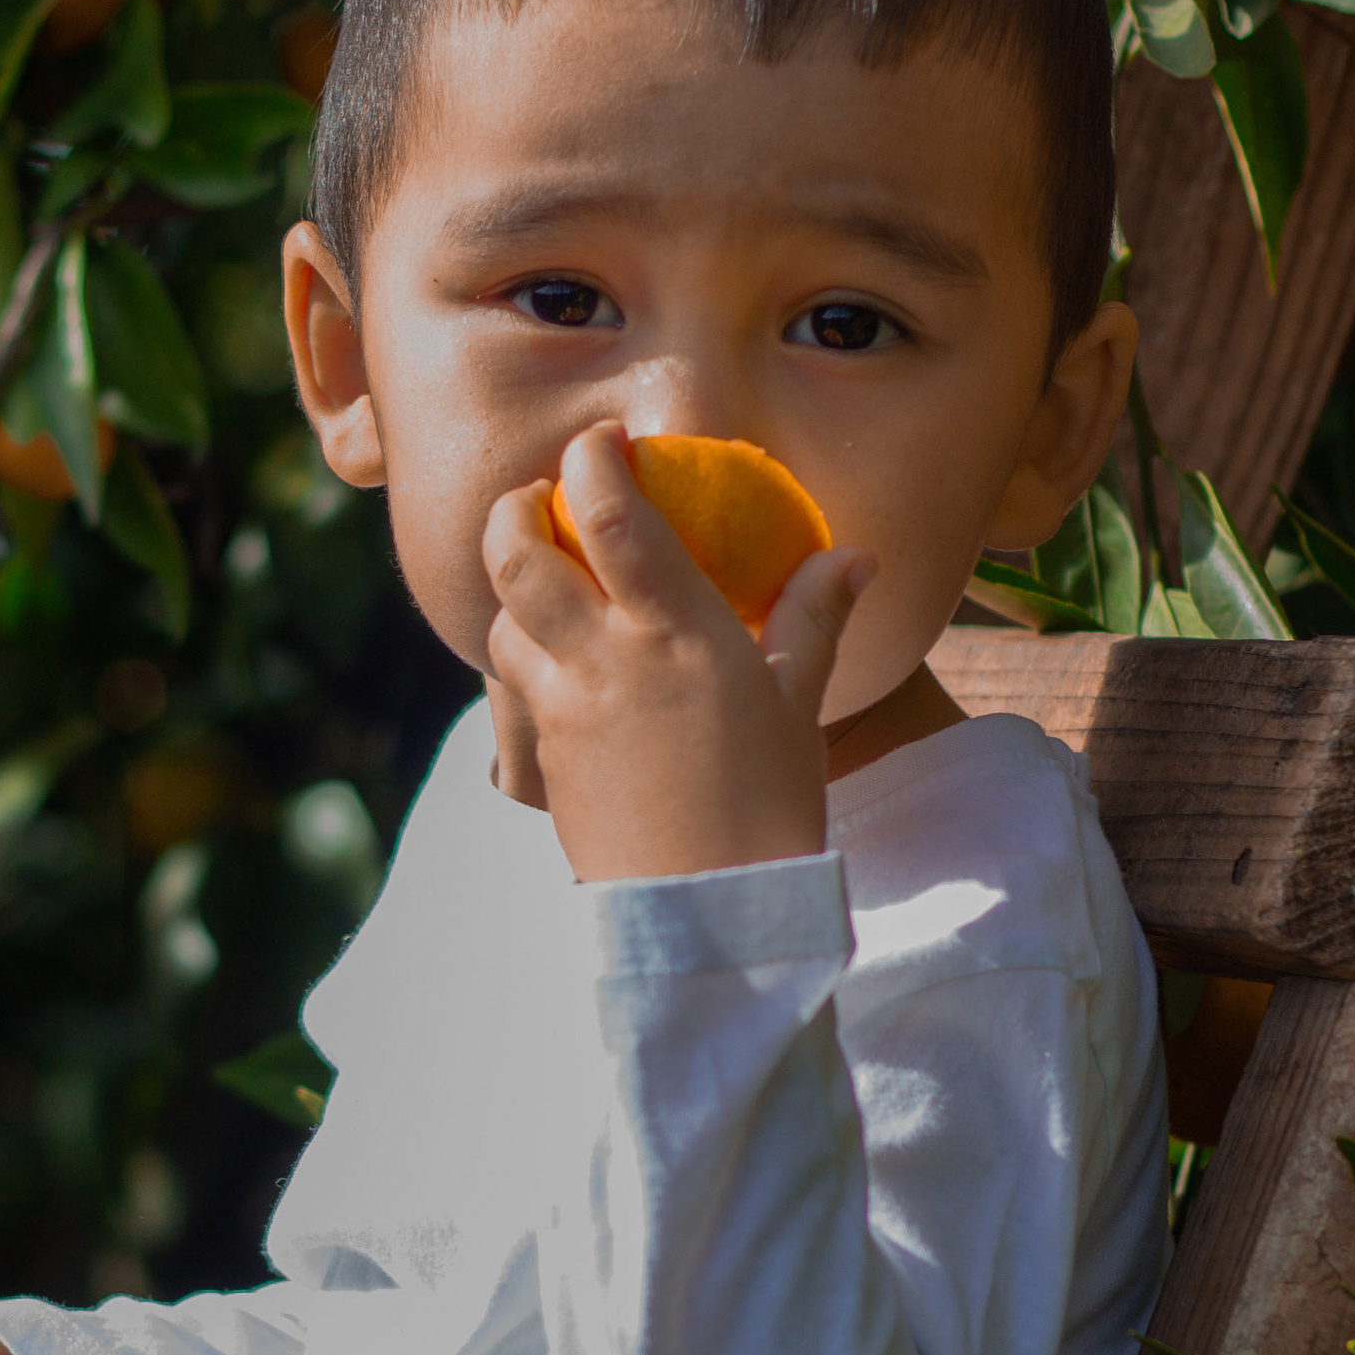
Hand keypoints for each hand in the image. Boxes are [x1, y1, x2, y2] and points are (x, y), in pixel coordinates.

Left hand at [483, 422, 874, 883]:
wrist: (713, 912)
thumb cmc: (770, 803)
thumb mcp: (800, 702)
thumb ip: (816, 616)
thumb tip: (854, 555)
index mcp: (673, 630)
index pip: (609, 513)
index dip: (592, 461)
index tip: (602, 443)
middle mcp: (602, 658)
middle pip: (517, 554)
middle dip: (514, 510)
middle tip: (538, 499)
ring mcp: (561, 710)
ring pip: (501, 622)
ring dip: (512, 587)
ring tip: (545, 579)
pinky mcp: (544, 758)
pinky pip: (511, 689)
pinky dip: (520, 657)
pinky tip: (552, 662)